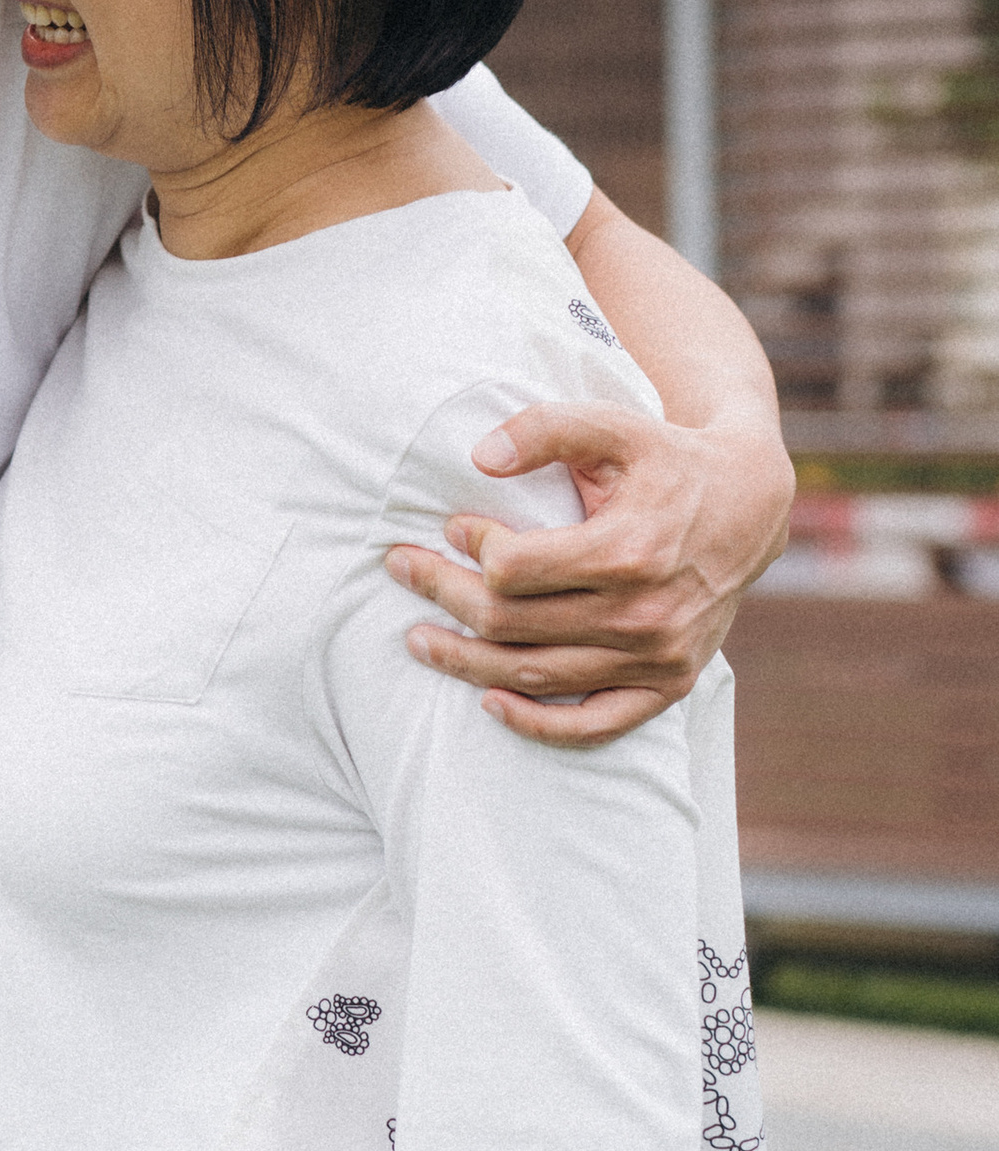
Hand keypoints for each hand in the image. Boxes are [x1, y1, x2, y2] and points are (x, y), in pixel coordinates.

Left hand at [383, 401, 793, 749]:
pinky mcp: (668, 685)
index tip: (452, 524)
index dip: (471, 545)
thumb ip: (545, 429)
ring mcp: (656, 658)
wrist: (750, 506)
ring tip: (418, 639)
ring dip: (465, 662)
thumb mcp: (614, 425)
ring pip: (535, 676)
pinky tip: (488, 702)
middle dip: (443, 594)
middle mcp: (642, 613)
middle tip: (401, 570)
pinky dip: (537, 723)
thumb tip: (479, 457)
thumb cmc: (668, 460)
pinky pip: (593, 725)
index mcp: (626, 549)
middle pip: (511, 624)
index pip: (514, 568)